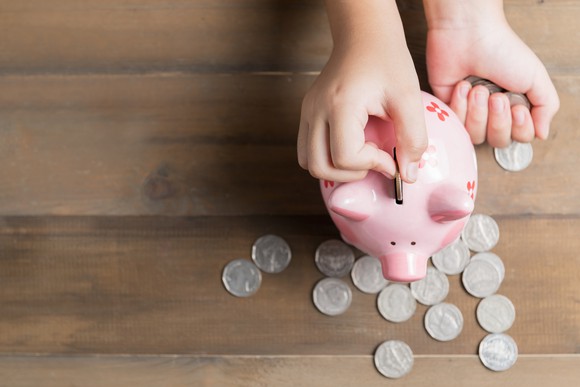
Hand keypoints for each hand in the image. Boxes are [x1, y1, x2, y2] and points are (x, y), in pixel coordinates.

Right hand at [297, 0, 427, 182]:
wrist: (364, 35)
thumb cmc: (387, 61)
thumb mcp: (409, 97)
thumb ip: (413, 137)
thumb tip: (408, 175)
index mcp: (340, 105)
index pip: (345, 157)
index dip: (372, 164)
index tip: (392, 157)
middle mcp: (316, 111)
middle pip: (320, 167)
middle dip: (352, 174)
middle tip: (375, 160)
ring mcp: (307, 113)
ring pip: (309, 163)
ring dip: (336, 170)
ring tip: (361, 155)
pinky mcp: (307, 114)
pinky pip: (307, 150)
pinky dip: (327, 158)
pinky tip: (351, 146)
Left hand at [424, 1, 559, 147]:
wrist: (468, 35)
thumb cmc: (502, 50)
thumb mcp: (535, 77)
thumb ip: (546, 106)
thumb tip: (542, 134)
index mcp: (515, 106)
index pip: (520, 137)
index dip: (519, 127)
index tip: (517, 108)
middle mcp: (492, 113)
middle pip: (498, 140)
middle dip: (497, 120)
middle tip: (496, 97)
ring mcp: (470, 112)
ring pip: (475, 136)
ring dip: (477, 112)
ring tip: (477, 88)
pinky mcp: (448, 109)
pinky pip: (454, 125)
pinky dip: (460, 105)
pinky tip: (462, 86)